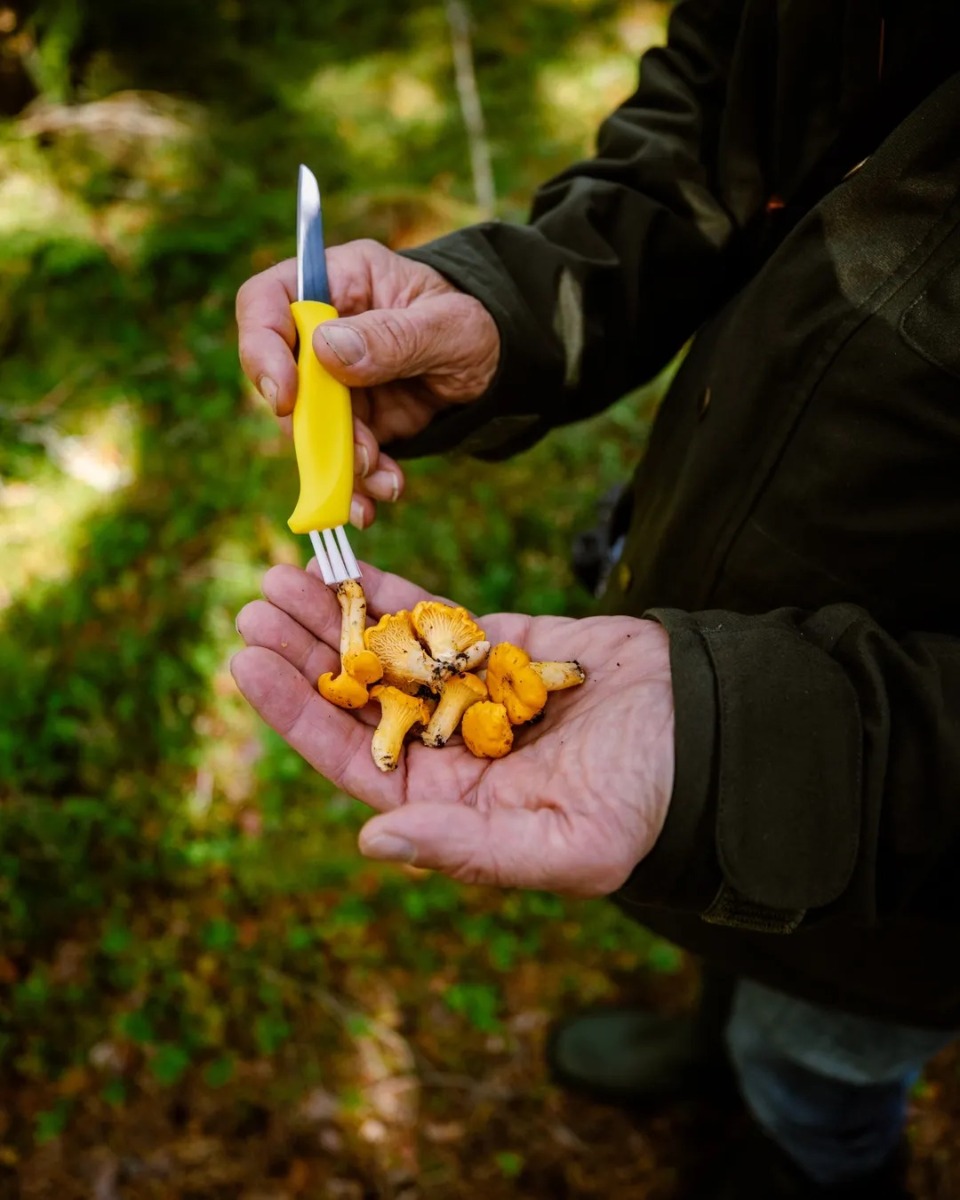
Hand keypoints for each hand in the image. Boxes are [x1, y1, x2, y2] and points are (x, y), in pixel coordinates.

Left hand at [232, 564, 674, 896]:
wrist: (715, 732)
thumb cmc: (646, 803)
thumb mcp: (565, 848)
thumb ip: (467, 849)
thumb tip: (371, 842)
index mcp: (451, 803)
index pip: (353, 757)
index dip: (298, 711)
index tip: (250, 663)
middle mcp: (448, 748)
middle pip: (357, 696)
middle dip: (304, 652)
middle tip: (252, 606)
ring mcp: (469, 691)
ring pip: (387, 650)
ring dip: (335, 615)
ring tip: (281, 575)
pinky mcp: (499, 645)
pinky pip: (434, 616)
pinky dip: (391, 592)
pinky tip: (347, 568)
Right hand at [236, 240, 500, 528]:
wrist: (509, 367)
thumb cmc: (482, 323)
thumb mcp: (450, 325)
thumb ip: (392, 337)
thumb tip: (325, 349)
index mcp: (342, 281)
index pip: (269, 302)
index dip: (261, 348)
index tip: (283, 398)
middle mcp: (328, 331)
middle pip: (284, 379)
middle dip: (313, 428)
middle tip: (356, 455)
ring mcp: (339, 380)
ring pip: (312, 430)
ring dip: (340, 464)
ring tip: (382, 482)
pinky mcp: (358, 420)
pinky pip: (343, 456)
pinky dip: (359, 481)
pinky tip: (385, 491)